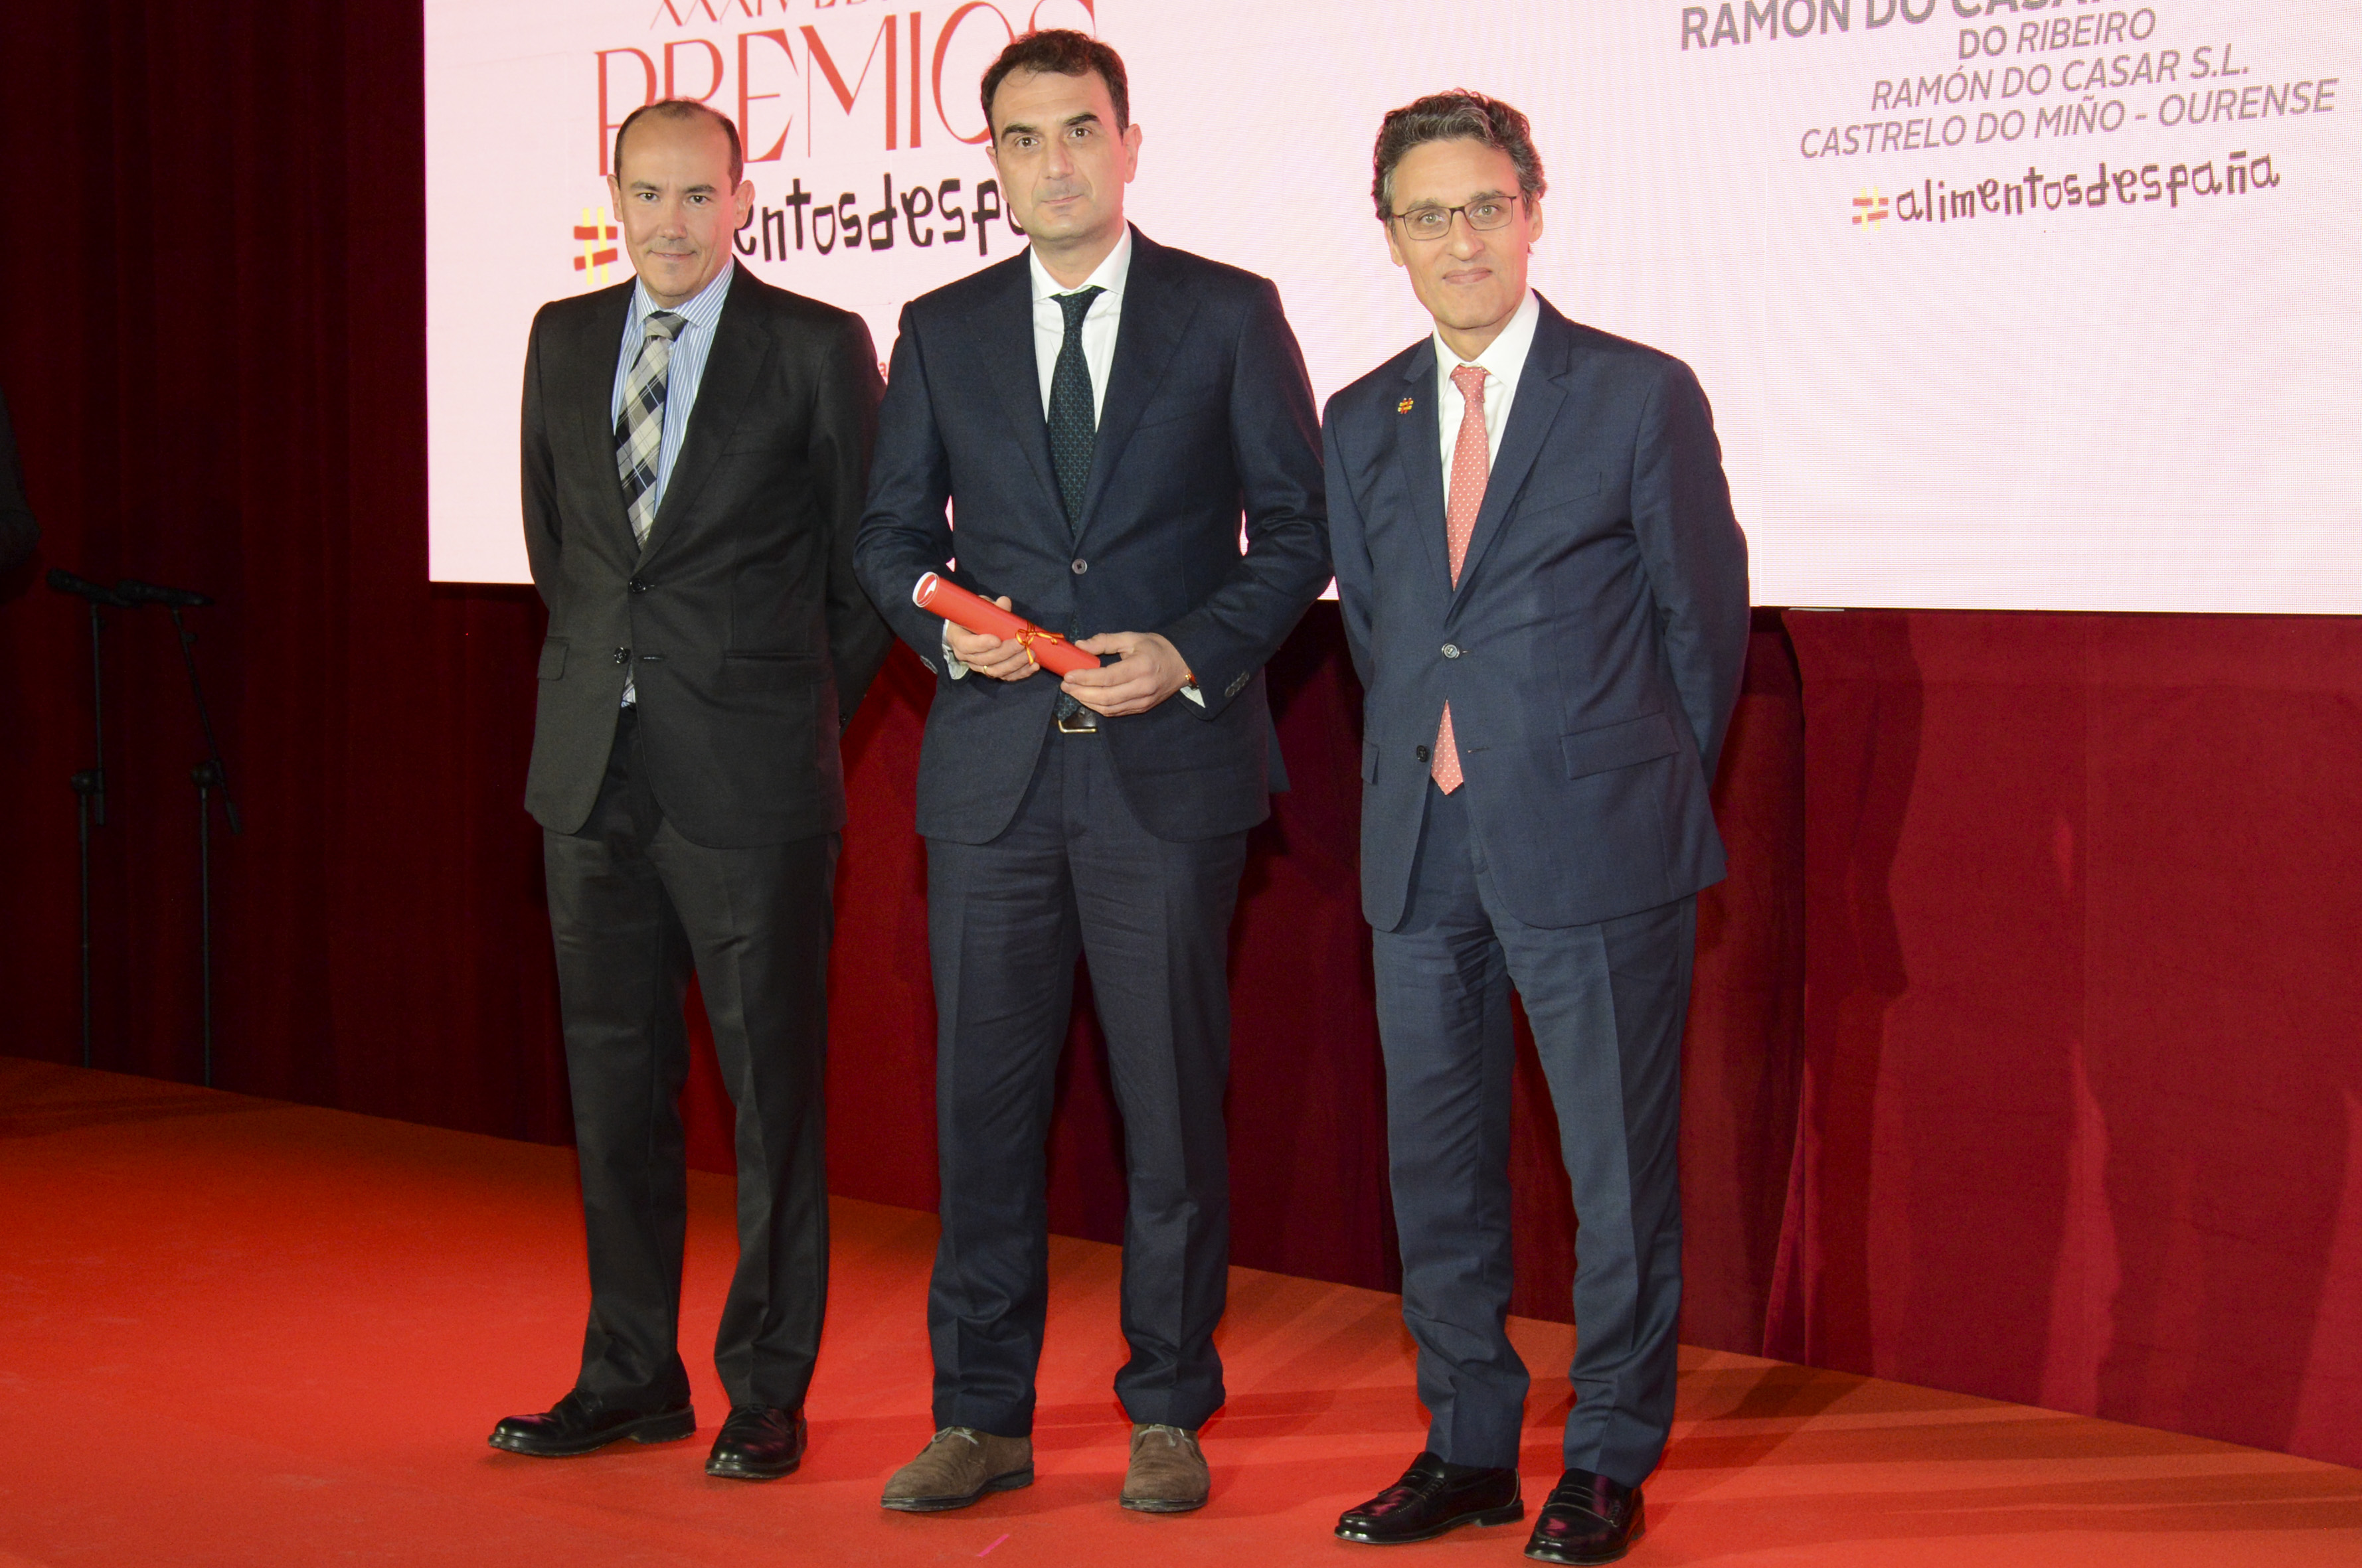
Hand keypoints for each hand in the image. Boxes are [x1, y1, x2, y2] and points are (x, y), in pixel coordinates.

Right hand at [947, 597, 1042, 680]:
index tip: (997, 640)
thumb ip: (991, 607)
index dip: (981, 644)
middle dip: (1005, 653)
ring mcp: (979, 667)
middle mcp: (966, 657)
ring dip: (1015, 664)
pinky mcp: (993, 672)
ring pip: (996, 671)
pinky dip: (1021, 673)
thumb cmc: (975, 616)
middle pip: (985, 660)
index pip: (966, 645)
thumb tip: (1004, 603)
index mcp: (958, 638)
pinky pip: (1007, 676)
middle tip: (1021, 643)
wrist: (973, 628)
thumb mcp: (979, 608)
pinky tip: (1034, 666)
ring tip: (1031, 654)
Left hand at [1062, 631, 1191, 716]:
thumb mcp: (1132, 637)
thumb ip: (1105, 641)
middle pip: (1106, 697)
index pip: (1108, 677)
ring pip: (1109, 708)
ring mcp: (1143, 701)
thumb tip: (1080, 646)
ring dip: (1087, 702)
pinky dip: (1099, 707)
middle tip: (1066, 686)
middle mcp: (1143, 687)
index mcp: (1141, 667)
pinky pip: (1116, 712)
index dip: (1085, 678)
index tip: (1068, 676)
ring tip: (1073, 692)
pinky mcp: (1142, 708)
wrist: (1182, 664)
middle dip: (1081, 693)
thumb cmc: (1156, 648)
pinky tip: (1088, 698)